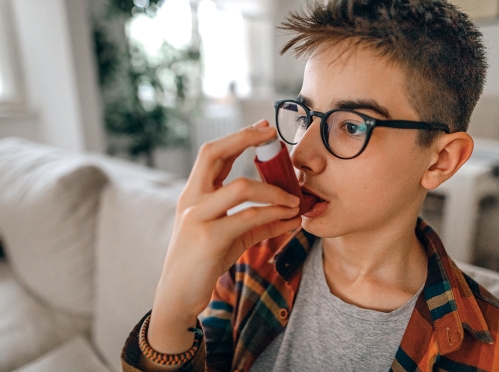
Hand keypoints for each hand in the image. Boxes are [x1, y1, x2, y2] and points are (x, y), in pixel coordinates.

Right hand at [147, 120, 301, 355]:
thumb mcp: (233, 238)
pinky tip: (289, 218)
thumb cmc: (204, 262)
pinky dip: (273, 214)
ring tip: (295, 200)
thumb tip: (293, 215)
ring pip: (240, 187)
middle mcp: (192, 199)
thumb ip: (260, 224)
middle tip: (272, 135)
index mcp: (194, 194)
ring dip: (274, 189)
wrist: (178, 296)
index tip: (262, 128)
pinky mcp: (209, 238)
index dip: (238, 137)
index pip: (212, 154)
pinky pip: (248, 218)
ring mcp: (197, 217)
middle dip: (244, 138)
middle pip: (213, 153)